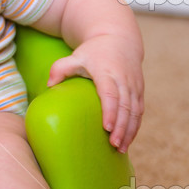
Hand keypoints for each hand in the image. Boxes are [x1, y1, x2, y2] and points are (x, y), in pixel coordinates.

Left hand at [46, 34, 143, 152]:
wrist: (120, 39)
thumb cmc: (93, 51)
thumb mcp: (76, 56)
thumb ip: (60, 68)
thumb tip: (49, 86)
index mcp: (107, 72)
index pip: (110, 94)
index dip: (110, 111)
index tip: (106, 128)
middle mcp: (124, 80)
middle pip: (125, 107)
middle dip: (121, 127)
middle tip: (113, 145)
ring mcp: (134, 86)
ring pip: (135, 111)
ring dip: (130, 130)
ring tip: (121, 149)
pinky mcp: (139, 91)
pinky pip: (139, 111)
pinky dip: (135, 126)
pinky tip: (127, 140)